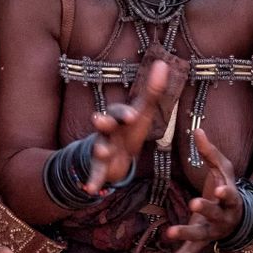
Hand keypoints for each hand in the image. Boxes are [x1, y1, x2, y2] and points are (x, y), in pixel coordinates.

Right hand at [84, 60, 168, 192]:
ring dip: (99, 150)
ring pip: (98, 148)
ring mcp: (101, 148)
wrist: (112, 155)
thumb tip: (162, 63)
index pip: (119, 111)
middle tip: (98, 119)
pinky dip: (92, 181)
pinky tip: (90, 189)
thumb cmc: (129, 131)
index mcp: (118, 118)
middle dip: (102, 122)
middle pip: (103, 125)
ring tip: (102, 152)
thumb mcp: (142, 112)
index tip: (132, 115)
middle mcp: (106, 131)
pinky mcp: (100, 168)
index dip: (123, 113)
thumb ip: (152, 91)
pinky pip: (95, 174)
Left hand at [164, 129, 241, 252]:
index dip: (226, 192)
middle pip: (216, 215)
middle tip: (194, 202)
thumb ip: (210, 152)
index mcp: (231, 199)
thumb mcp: (223, 170)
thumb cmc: (227, 188)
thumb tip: (198, 129)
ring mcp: (214, 233)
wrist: (238, 218)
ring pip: (201, 235)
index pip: (231, 195)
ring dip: (186, 233)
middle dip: (206, 209)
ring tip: (169, 232)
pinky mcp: (202, 243)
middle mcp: (224, 218)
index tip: (221, 188)